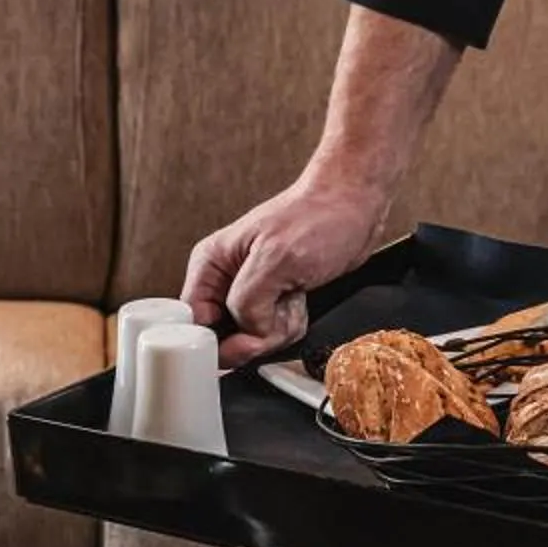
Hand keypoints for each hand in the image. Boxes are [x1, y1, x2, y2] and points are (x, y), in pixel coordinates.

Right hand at [181, 170, 397, 365]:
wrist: (354, 206)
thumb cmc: (317, 216)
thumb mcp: (277, 259)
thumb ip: (248, 302)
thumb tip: (241, 337)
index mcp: (212, 264)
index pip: (194, 321)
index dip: (217, 340)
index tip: (245, 340)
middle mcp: (226, 280)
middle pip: (224, 337)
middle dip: (257, 333)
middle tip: (278, 308)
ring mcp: (250, 292)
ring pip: (251, 339)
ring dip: (279, 328)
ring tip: (293, 295)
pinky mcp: (274, 300)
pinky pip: (273, 333)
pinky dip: (291, 324)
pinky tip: (300, 299)